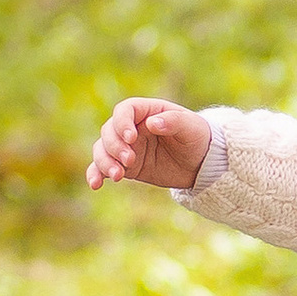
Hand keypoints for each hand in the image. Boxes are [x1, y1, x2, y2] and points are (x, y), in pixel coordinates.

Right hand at [87, 96, 212, 191]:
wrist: (201, 163)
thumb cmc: (197, 137)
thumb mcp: (191, 127)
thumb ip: (173, 122)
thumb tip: (152, 123)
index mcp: (147, 111)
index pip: (125, 110)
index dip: (122, 123)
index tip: (131, 138)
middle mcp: (132, 128)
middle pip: (109, 131)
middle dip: (115, 146)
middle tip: (130, 160)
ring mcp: (126, 147)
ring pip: (102, 149)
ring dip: (104, 162)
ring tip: (118, 176)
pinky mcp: (125, 167)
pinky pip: (102, 168)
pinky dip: (95, 174)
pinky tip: (95, 185)